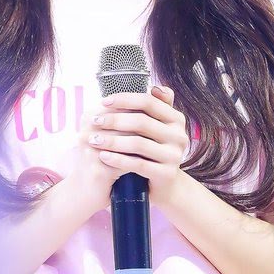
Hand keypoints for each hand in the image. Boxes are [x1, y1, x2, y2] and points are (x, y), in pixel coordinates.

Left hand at [84, 85, 189, 208]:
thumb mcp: (155, 128)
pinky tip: (102, 156)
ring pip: (138, 144)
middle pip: (142, 122)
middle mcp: (179, 136)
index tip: (104, 101)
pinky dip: (118, 159)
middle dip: (114, 120)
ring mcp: (174, 156)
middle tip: (94, 120)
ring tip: (93, 139)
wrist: (164, 186)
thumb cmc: (153, 152)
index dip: (125, 100)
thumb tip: (155, 87)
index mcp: (176, 119)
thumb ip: (155, 108)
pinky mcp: (167, 174)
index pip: (149, 102)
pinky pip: (138, 164)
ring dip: (112, 140)